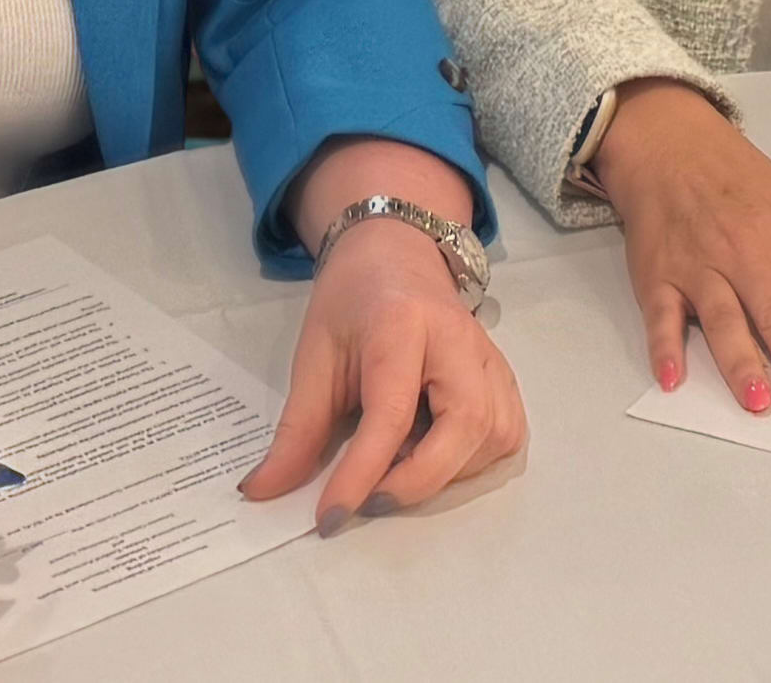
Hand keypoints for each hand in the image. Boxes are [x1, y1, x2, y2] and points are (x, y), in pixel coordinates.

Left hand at [239, 219, 525, 530]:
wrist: (396, 253)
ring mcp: (489, 356)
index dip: (361, 472)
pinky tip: (437, 455)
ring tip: (401, 468)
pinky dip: (474, 461)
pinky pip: (506, 433)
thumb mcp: (314, 355)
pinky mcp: (503, 375)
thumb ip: (296, 428)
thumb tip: (264, 492)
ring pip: (494, 433)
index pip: (391, 410)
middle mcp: (458, 339)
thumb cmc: (351, 301)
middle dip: (420, 479)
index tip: (328, 518)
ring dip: (449, 472)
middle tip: (373, 499)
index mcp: (402, 323)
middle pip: (465, 422)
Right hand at [591, 79, 770, 420]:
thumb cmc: (745, 182)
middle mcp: (747, 256)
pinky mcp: (658, 275)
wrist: (673, 143)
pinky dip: (663, 346)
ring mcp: (701, 266)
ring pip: (724, 318)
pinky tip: (671, 379)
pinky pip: (661, 314)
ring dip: (740, 359)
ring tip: (758, 403)